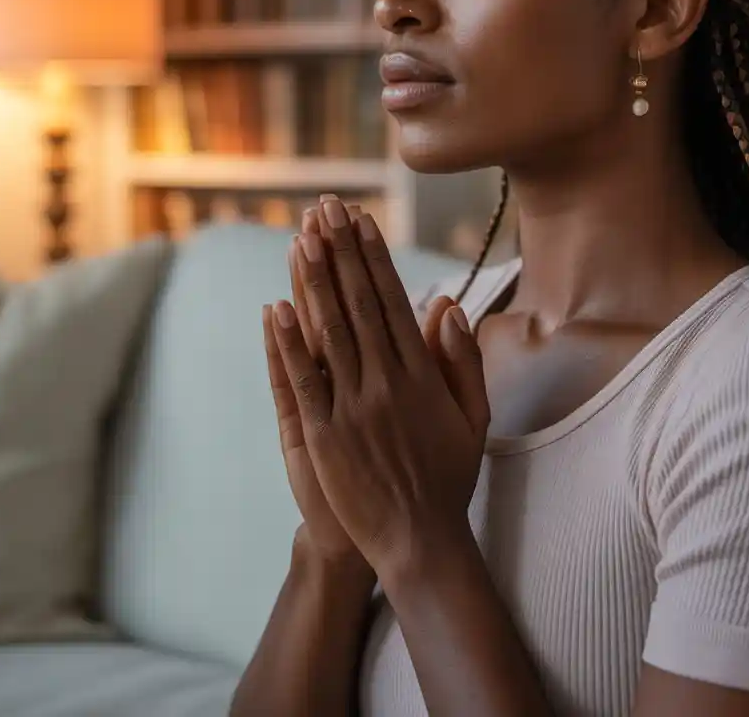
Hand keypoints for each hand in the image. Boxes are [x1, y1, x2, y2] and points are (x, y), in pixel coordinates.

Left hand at [270, 195, 489, 577]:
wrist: (419, 540)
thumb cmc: (448, 476)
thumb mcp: (473, 416)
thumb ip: (462, 359)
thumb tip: (447, 304)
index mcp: (422, 375)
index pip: (393, 302)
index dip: (374, 258)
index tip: (361, 221)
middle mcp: (387, 383)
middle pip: (358, 305)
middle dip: (341, 252)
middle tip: (326, 209)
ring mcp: (353, 408)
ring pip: (330, 333)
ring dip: (314, 282)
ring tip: (303, 238)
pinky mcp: (323, 436)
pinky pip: (303, 381)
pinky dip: (288, 344)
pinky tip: (276, 308)